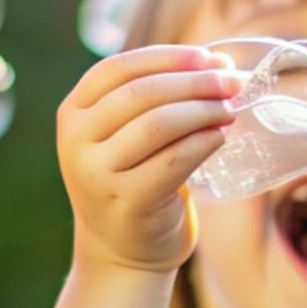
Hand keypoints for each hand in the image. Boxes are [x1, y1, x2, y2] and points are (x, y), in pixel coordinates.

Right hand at [58, 45, 241, 273]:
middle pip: (142, 93)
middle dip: (195, 83)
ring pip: (158, 124)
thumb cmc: (135, 179)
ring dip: (203, 111)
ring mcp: (96, 174)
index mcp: (73, 112)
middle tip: (233, 83)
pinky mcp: (126, 202)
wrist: (121, 250)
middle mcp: (76, 141)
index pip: (118, 68)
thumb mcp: (126, 134)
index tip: (210, 57)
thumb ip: (157, 99)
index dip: (168, 57)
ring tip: (230, 111)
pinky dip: (203, 143)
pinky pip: (173, 160)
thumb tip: (221, 64)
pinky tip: (221, 138)